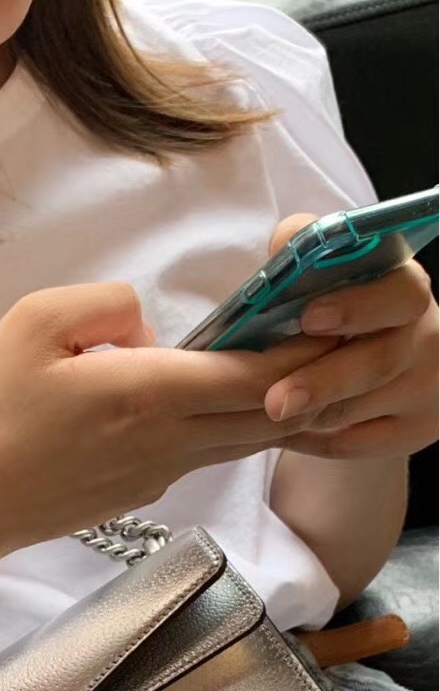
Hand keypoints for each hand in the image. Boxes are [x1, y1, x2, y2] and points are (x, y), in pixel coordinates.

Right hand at [0, 282, 334, 554]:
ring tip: (285, 371)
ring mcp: (159, 476)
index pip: (257, 376)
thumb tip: (146, 329)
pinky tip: (210, 406)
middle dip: (307, 381)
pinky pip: (200, 457)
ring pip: (241, 441)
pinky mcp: (141, 496)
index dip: (305, 350)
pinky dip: (225, 431)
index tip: (330, 320)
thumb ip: (108, 303)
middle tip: (328, 343)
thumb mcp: (35, 322)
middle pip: (266, 415)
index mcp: (151, 394)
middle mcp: (170, 441)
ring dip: (272, 409)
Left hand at [262, 212, 438, 458]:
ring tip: (266, 412)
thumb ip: (305, 249)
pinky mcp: (411, 433)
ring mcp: (425, 391)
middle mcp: (427, 339)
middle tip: (276, 401)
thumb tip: (283, 246)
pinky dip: (311, 440)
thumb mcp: (327, 272)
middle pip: (380, 362)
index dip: (357, 305)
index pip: (399, 293)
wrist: (370, 359)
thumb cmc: (336, 308)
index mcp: (405, 290)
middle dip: (323, 382)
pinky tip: (281, 432)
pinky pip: (352, 444)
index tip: (310, 317)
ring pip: (359, 410)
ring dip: (308, 414)